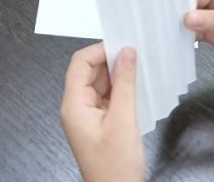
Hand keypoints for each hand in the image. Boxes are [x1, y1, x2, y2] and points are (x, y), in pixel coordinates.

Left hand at [60, 44, 143, 181]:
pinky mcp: (100, 123)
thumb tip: (127, 52)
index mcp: (73, 104)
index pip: (80, 63)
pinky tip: (137, 88)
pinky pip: (108, 97)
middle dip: (111, 61)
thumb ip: (125, 83)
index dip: (100, 50)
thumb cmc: (115, 167)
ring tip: (139, 70)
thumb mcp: (123, 120)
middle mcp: (77, 107)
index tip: (122, 46)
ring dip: (119, 76)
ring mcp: (88, 115)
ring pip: (101, 83)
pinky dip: (122, 90)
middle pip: (90, 71)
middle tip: (136, 55)